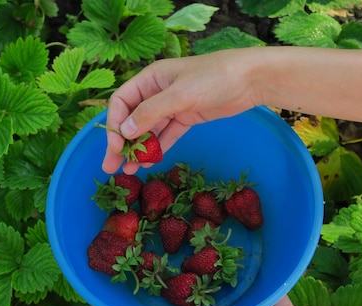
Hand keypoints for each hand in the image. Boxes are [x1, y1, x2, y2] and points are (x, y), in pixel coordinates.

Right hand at [102, 50, 260, 174]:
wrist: (250, 79)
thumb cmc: (213, 78)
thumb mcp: (179, 94)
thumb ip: (151, 113)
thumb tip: (125, 131)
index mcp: (150, 79)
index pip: (121, 103)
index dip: (115, 125)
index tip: (116, 146)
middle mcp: (157, 92)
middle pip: (132, 119)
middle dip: (121, 143)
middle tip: (110, 167)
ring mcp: (172, 106)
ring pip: (148, 130)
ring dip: (138, 150)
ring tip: (128, 171)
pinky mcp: (187, 117)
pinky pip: (167, 135)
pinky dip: (158, 148)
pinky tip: (149, 163)